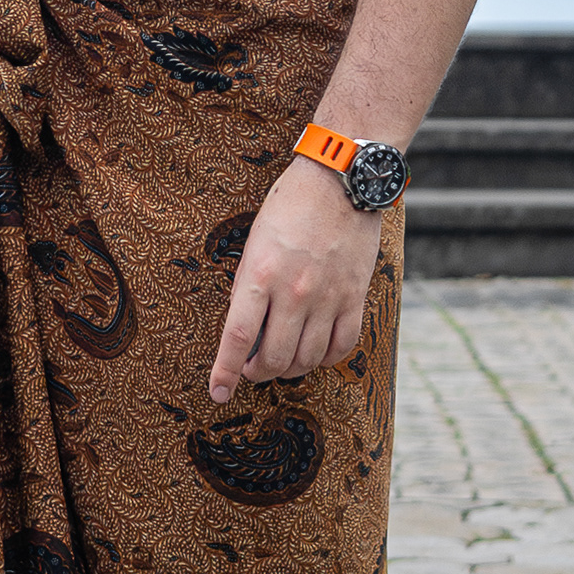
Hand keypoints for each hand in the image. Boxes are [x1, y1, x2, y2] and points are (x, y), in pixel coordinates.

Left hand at [209, 154, 381, 400]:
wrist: (340, 180)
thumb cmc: (290, 207)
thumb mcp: (254, 243)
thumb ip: (249, 289)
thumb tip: (245, 334)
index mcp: (261, 275)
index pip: (237, 338)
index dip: (225, 372)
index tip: (218, 392)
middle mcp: (294, 292)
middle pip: (274, 358)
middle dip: (258, 373)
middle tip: (252, 369)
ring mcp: (328, 297)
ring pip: (307, 358)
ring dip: (289, 369)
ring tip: (281, 362)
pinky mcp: (355, 297)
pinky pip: (342, 346)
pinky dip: (325, 359)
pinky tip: (314, 353)